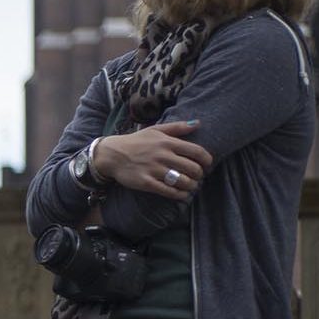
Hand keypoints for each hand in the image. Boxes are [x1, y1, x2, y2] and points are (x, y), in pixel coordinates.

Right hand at [92, 121, 211, 200]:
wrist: (111, 155)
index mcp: (167, 142)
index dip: (207, 160)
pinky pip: (169, 191)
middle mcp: (162, 156)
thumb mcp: (155, 130)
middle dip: (200, 175)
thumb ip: (177, 127)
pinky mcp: (146, 182)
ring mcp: (154, 170)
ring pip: (183, 181)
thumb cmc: (135, 142)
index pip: (197, 152)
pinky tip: (182, 194)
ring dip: (192, 186)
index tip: (207, 165)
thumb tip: (198, 123)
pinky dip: (180, 195)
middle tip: (198, 177)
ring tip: (191, 186)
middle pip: (193, 169)